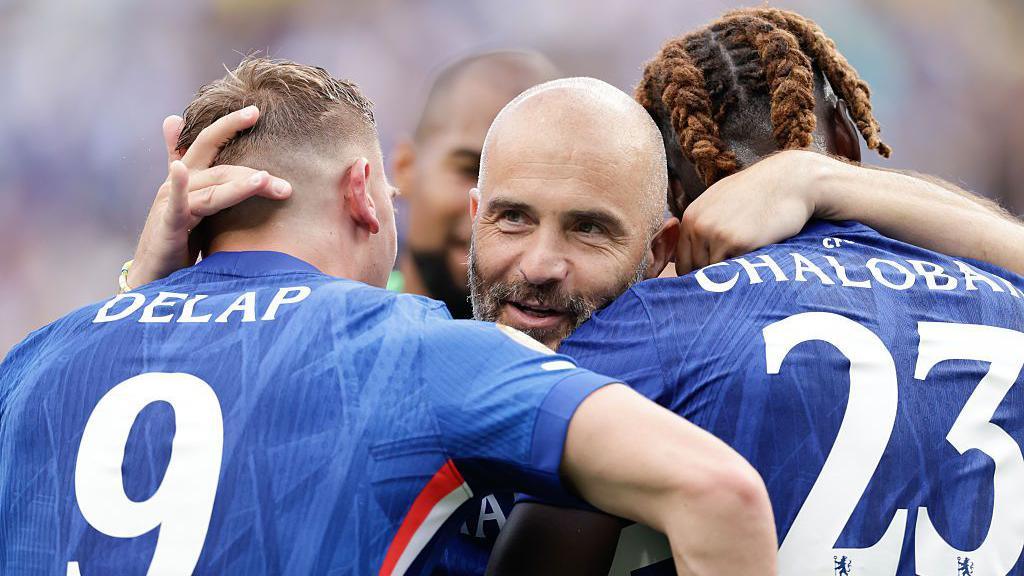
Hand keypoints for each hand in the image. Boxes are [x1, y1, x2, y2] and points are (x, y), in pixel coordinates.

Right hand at [127, 106, 291, 287]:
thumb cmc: (177, 237)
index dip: (230, 125)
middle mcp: (178, 183)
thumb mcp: (191, 200)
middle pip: (221, 169)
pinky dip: (178, 186)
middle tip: (286, 186)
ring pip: (212, 188)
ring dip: (240, 186)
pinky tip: (179, 169)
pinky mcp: (167, 224)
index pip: (210, 142)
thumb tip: (173, 119)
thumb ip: (194, 167)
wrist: (155, 275)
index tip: (256, 111)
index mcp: (189, 177)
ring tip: (265, 181)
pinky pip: (177, 204)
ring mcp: (171, 202)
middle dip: (255, 175)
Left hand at [675, 150, 828, 274]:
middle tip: (733, 270)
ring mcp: (718, 234)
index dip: (697, 272)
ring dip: (730, 272)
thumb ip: (701, 225)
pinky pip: (735, 269)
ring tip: (746, 259)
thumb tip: (688, 259)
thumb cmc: (756, 192)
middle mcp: (699, 226)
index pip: (683, 261)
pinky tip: (757, 254)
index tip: (712, 277)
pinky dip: (745, 268)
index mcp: (691, 217)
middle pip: (697, 270)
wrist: (789, 181)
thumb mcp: (718, 202)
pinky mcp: (740, 242)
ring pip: (715, 272)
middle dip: (713, 274)